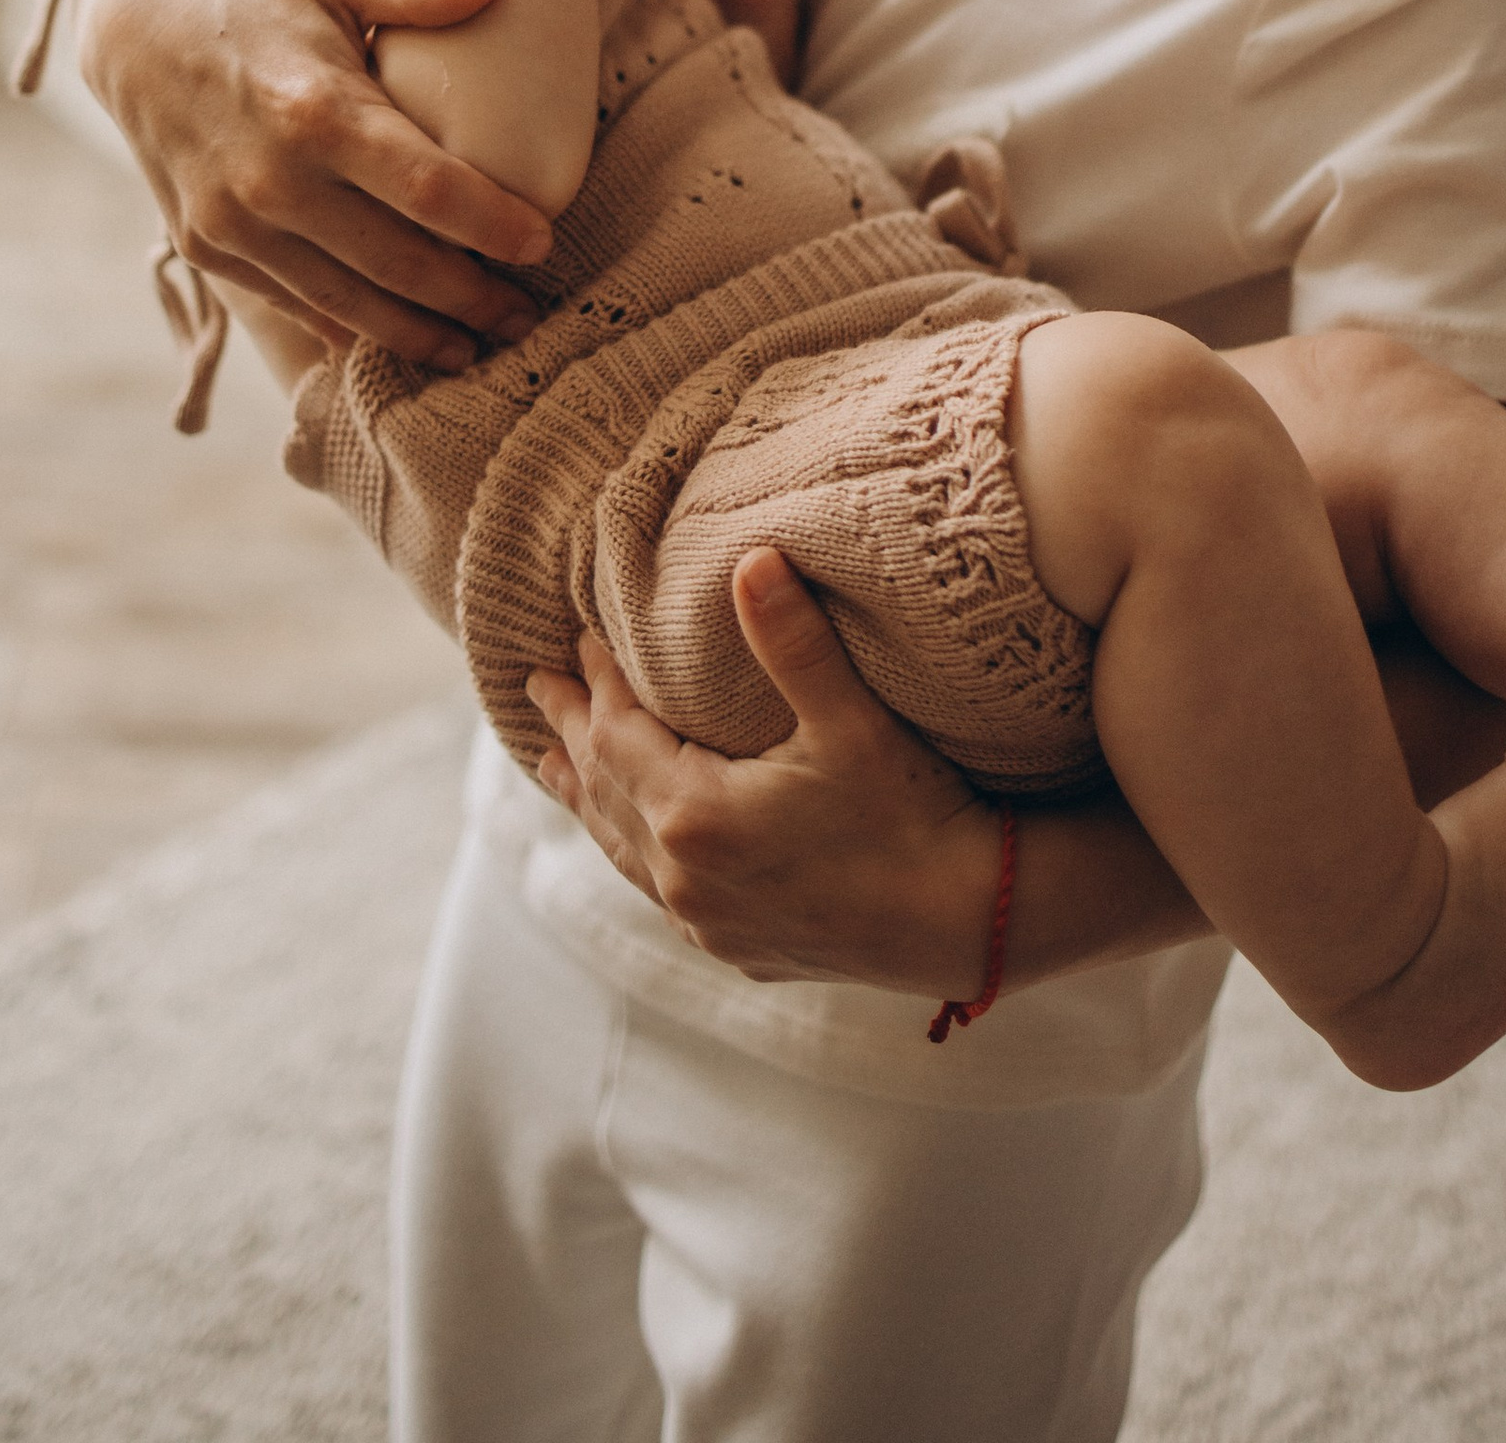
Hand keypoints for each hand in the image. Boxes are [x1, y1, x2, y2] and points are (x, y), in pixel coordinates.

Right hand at [73, 0, 554, 368]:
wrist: (136, 35)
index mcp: (315, 107)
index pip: (426, 186)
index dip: (492, 223)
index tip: (542, 243)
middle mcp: (271, 178)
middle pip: (395, 261)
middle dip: (470, 298)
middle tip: (526, 318)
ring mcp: (232, 224)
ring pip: (345, 303)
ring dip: (417, 335)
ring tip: (476, 347)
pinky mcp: (207, 250)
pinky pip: (293, 305)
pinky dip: (350, 330)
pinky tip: (398, 340)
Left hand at [528, 551, 1001, 992]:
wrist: (972, 921)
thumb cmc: (914, 815)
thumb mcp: (852, 722)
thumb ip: (793, 641)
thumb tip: (751, 558)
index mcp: (697, 818)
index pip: (619, 734)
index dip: (597, 682)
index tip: (578, 637)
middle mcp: (685, 880)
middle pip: (604, 790)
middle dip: (572, 732)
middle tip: (533, 686)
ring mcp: (707, 922)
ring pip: (622, 850)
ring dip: (589, 796)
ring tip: (554, 764)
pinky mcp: (737, 947)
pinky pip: (656, 891)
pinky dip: (630, 849)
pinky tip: (634, 845)